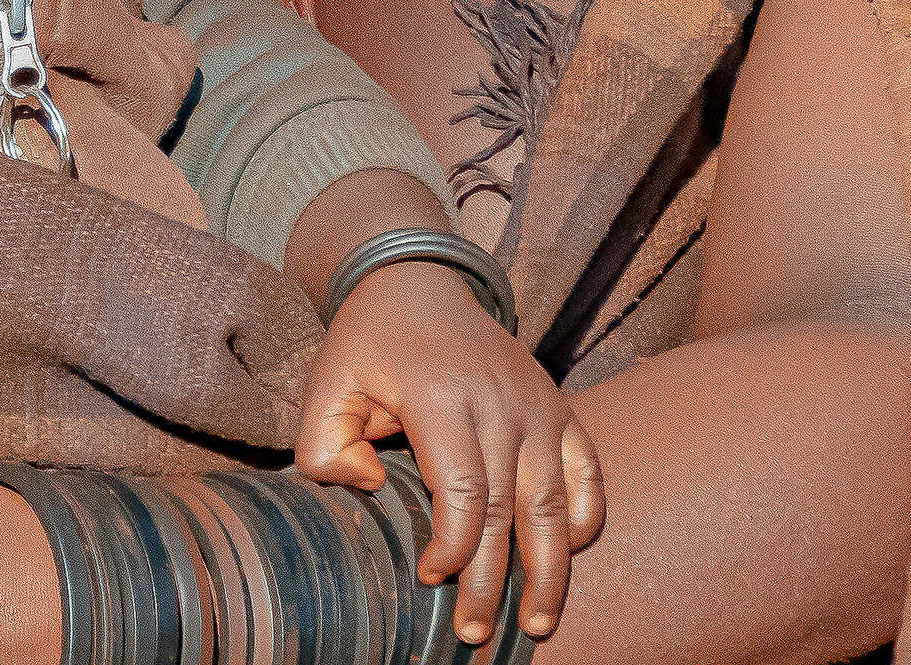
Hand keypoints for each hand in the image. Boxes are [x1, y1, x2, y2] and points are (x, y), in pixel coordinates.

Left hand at [294, 263, 603, 646]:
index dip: (452, 549)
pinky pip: (586, 469)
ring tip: (535, 624)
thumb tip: (373, 487)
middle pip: (506, 510)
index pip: (463, 493)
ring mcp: (536, 401)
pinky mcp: (557, 403)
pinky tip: (569, 554)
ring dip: (548, 570)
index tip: (429, 578)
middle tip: (474, 634)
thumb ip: (324, 445)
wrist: (418, 281)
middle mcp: (499, 399)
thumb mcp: (327, 384)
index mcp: (441, 395)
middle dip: (492, 582)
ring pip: (554, 502)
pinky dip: (585, 516)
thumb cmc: (370, 344)